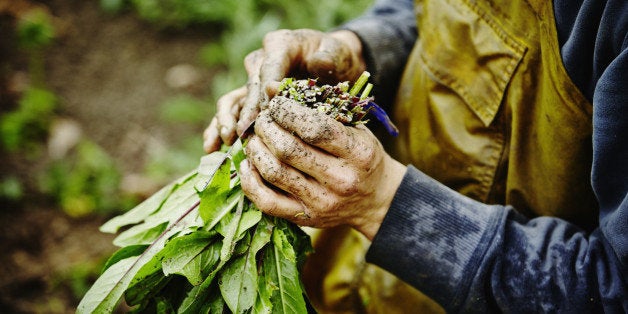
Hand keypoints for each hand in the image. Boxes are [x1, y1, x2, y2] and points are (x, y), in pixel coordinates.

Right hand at [203, 29, 365, 152]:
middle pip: (249, 87)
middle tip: (244, 132)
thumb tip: (317, 64)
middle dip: (246, 111)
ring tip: (225, 141)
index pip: (269, 67)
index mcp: (279, 45)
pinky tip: (214, 147)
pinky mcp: (251, 98)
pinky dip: (220, 128)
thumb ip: (328, 57)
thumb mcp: (337, 52)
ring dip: (225, 121)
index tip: (269, 109)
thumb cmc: (335, 57)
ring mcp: (254, 81)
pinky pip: (232, 113)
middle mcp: (261, 61)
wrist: (334, 65)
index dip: (267, 88)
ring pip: (234, 100)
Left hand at [239, 97, 405, 239]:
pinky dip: (250, 181)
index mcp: (357, 153)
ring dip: (256, 150)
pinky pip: (267, 202)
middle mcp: (340, 179)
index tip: (277, 104)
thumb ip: (317, 107)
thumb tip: (271, 88)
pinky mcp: (306, 218)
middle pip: (288, 150)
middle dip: (267, 128)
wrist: (376, 199)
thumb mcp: (353, 127)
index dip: (287, 111)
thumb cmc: (361, 155)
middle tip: (263, 120)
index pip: (315, 129)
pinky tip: (247, 164)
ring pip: (274, 172)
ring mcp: (322, 202)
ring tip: (254, 138)